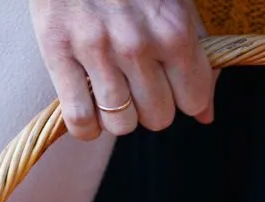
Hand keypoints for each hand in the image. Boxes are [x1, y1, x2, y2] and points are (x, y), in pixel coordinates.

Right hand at [29, 0, 214, 140]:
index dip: (183, 97)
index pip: (194, 101)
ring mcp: (96, 49)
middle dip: (150, 107)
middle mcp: (137, 44)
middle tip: (136, 83)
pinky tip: (88, 108)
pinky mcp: (58, 51)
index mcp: (173, 30)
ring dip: (118, 116)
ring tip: (111, 91)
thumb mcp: (175, 2)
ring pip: (121, 125)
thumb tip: (206, 115)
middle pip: (158, 118)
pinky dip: (86, 126)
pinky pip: (80, 119)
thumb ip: (197, 55)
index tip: (170, 84)